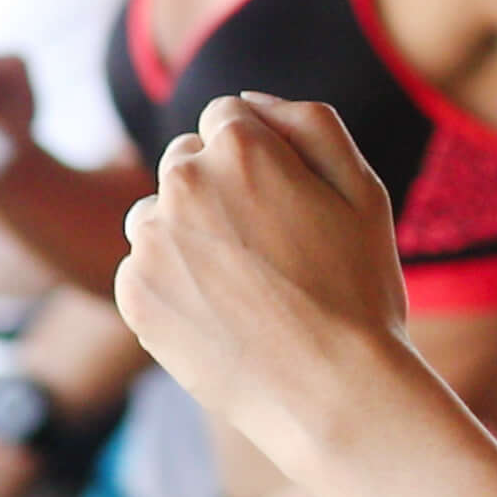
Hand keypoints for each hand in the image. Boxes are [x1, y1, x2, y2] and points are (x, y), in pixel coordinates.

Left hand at [114, 95, 411, 472]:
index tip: (286, 203)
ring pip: (158, 215)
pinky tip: (221, 317)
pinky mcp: (132, 294)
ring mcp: (150, 241)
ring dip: (188, 235)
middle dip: (218, 189)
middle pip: (186, 161)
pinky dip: (173, 286)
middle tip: (270, 250)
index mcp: (239, 146)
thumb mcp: (364, 190)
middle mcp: (181, 182)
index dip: (261, 158)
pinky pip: (144, 270)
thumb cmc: (358, 291)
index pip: (228, 117)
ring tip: (244, 287)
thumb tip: (251, 102)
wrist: (331, 394)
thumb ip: (310, 124)